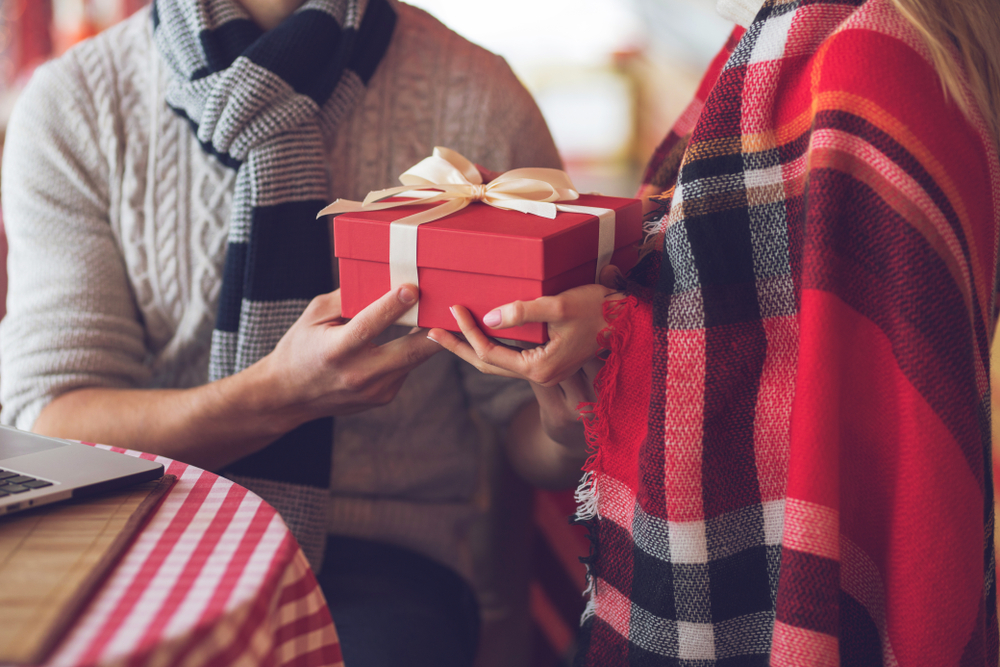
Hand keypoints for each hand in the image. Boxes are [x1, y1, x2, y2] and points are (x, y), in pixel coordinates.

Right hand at [258, 284, 442, 425]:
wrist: (290, 397)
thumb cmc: (300, 348)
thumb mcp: (314, 317)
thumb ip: (346, 298)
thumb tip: (380, 277)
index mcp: (336, 351)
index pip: (368, 326)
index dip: (391, 307)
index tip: (412, 288)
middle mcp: (358, 375)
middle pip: (409, 352)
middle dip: (436, 330)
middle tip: (454, 307)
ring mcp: (374, 391)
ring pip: (413, 360)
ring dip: (431, 338)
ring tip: (446, 315)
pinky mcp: (384, 397)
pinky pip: (405, 368)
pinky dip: (413, 350)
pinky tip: (420, 334)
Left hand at [427, 265, 625, 386]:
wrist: (630, 320)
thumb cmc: (599, 310)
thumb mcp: (559, 306)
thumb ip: (523, 311)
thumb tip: (489, 316)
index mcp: (539, 368)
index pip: (490, 352)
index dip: (467, 331)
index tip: (452, 309)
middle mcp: (540, 375)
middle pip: (487, 365)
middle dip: (458, 348)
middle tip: (429, 334)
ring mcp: (544, 369)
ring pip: (498, 362)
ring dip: (471, 348)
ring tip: (448, 333)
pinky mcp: (549, 359)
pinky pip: (511, 355)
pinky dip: (492, 344)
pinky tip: (481, 330)